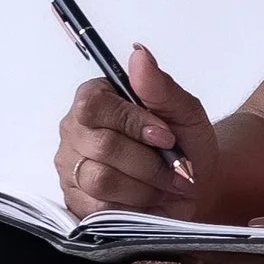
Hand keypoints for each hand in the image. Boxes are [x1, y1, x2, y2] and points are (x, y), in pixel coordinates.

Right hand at [54, 43, 217, 221]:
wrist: (192, 183)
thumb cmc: (185, 143)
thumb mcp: (184, 110)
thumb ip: (160, 86)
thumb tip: (139, 54)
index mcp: (95, 98)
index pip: (94, 106)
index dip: (133, 123)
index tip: (166, 137)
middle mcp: (75, 131)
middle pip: (102, 146)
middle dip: (149, 162)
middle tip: (176, 168)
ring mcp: (71, 167)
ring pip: (101, 180)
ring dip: (145, 186)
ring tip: (165, 184)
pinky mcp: (76, 201)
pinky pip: (98, 209)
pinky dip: (134, 206)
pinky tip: (148, 199)